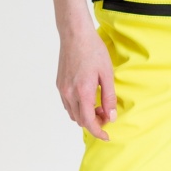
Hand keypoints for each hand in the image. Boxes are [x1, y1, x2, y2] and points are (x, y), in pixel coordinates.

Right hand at [56, 23, 117, 140]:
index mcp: (83, 92)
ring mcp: (62, 89)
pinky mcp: (59, 84)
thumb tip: (111, 117)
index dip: (98, 132)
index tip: (106, 136)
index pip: (88, 122)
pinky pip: (67, 104)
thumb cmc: (93, 51)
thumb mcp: (107, 74)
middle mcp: (69, 93)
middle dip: (94, 122)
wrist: (75, 35)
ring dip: (85, 115)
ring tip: (99, 105)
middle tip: (107, 114)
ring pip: (72, 113)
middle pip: (80, 120)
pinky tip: (88, 98)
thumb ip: (109, 97)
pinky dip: (77, 108)